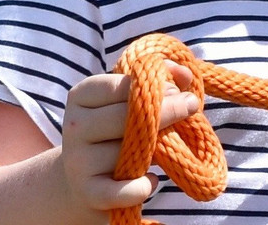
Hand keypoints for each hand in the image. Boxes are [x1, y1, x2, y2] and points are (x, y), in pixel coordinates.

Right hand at [59, 62, 198, 214]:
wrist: (85, 181)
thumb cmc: (120, 131)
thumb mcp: (135, 100)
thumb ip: (162, 79)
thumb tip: (185, 74)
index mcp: (82, 96)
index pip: (119, 85)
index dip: (153, 85)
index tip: (177, 89)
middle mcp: (75, 126)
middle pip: (125, 116)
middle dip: (167, 110)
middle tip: (192, 107)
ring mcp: (78, 161)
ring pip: (129, 151)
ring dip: (156, 151)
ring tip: (164, 149)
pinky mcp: (88, 193)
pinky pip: (121, 191)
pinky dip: (141, 187)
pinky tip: (150, 181)